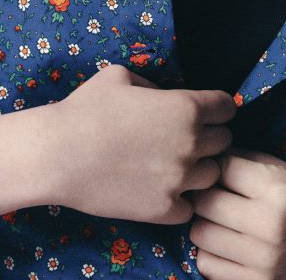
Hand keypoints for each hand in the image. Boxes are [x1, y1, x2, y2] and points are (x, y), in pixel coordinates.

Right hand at [40, 65, 235, 224]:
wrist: (58, 154)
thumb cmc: (88, 108)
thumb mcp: (123, 76)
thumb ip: (156, 87)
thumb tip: (166, 98)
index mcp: (186, 108)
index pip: (227, 107)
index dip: (217, 107)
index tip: (207, 111)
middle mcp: (191, 144)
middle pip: (224, 142)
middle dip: (210, 136)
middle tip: (185, 138)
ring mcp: (179, 180)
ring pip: (212, 175)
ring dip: (199, 169)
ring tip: (175, 165)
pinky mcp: (164, 210)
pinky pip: (190, 207)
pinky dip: (180, 199)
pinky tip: (161, 188)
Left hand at [190, 148, 285, 279]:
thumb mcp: (283, 171)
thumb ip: (243, 161)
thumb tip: (203, 158)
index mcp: (279, 188)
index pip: (221, 168)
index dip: (217, 166)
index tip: (223, 170)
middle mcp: (271, 224)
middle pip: (204, 203)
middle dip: (205, 195)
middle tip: (215, 195)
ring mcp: (264, 260)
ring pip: (200, 235)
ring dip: (205, 225)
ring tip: (221, 221)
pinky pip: (208, 266)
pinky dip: (211, 253)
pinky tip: (227, 245)